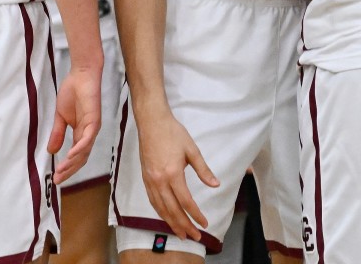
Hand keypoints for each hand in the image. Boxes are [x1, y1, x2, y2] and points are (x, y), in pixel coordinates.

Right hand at [47, 65, 100, 184]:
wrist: (81, 75)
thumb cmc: (72, 93)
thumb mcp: (60, 117)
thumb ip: (57, 134)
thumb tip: (51, 151)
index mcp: (81, 132)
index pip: (76, 156)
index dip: (67, 167)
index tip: (55, 177)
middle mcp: (89, 133)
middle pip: (82, 158)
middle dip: (69, 170)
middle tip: (57, 179)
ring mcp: (93, 127)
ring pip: (85, 151)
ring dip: (72, 162)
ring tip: (61, 171)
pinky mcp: (94, 120)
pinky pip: (87, 138)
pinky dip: (79, 148)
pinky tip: (69, 156)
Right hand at [136, 108, 219, 240]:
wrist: (152, 123)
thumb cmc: (173, 133)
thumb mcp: (192, 150)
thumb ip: (203, 170)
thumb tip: (215, 185)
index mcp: (173, 174)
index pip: (186, 201)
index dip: (195, 215)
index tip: (204, 224)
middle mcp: (159, 181)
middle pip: (172, 210)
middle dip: (184, 225)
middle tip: (194, 237)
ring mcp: (150, 181)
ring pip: (160, 208)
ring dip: (171, 223)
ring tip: (181, 233)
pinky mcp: (145, 179)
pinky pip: (153, 201)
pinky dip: (160, 212)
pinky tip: (166, 217)